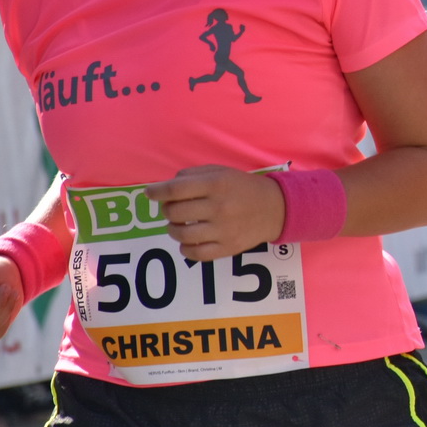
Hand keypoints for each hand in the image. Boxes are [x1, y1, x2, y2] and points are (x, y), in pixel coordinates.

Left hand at [145, 165, 284, 261]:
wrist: (276, 209)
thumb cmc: (243, 187)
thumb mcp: (221, 172)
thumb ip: (192, 175)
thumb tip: (165, 188)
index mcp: (216, 184)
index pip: (175, 189)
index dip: (156, 192)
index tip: (150, 193)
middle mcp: (219, 207)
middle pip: (174, 212)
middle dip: (167, 210)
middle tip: (172, 208)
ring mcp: (223, 230)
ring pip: (181, 234)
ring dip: (173, 229)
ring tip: (179, 225)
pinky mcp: (227, 248)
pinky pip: (195, 254)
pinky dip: (185, 248)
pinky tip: (189, 240)